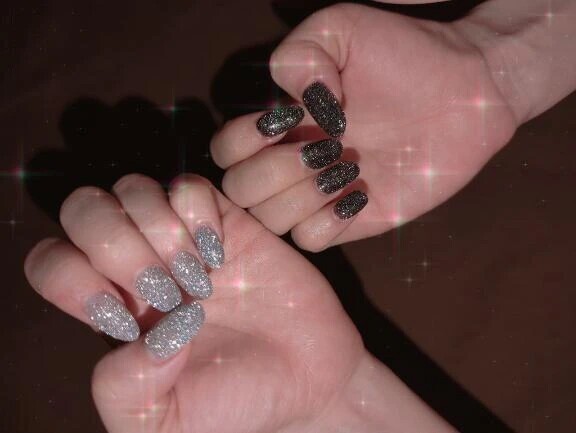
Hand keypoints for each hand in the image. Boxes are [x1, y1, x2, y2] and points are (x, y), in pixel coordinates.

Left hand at [24, 173, 454, 432]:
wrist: (307, 380)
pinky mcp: (226, 221)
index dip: (74, 280)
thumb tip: (145, 334)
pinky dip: (198, 214)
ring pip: (133, 189)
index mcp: (112, 310)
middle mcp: (139, 265)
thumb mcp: (165, 425)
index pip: (52, 261)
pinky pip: (188, 186)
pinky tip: (221, 252)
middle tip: (167, 292)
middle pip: (85, 210)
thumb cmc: (235, 405)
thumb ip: (125, 393)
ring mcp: (182, 238)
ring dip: (162, 233)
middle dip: (118, 247)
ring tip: (201, 278)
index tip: (129, 322)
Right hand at [210, 2, 517, 250]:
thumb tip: (294, 109)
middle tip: (326, 145)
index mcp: (278, 121)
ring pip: (270, 220)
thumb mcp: (340, 28)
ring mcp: (318, 194)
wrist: (463, 90)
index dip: (244, 140)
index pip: (224, 149)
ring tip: (349, 165)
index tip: (292, 117)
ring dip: (305, 193)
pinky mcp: (349, 220)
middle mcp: (290, 160)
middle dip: (277, 169)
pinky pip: (311, 241)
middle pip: (239, 190)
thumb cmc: (401, 53)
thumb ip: (298, 55)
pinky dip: (328, 221)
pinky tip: (360, 193)